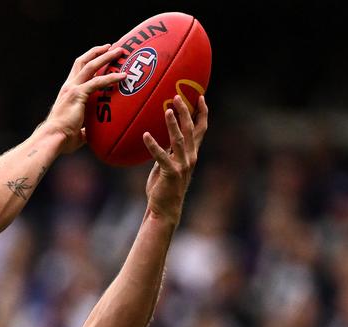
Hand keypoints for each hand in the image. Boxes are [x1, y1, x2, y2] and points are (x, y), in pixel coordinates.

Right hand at [42, 44, 126, 152]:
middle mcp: (69, 86)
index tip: (101, 54)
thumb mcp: (76, 131)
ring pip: (91, 66)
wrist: (52, 138)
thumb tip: (91, 135)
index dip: (89, 60)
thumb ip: (84, 129)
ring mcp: (72, 89)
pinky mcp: (78, 94)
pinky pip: (98, 82)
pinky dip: (111, 77)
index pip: (78, 70)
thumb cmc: (61, 139)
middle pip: (83, 61)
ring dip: (106, 56)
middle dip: (98, 52)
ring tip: (120, 51)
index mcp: (67, 92)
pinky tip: (123, 76)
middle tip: (113, 46)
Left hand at [144, 95, 208, 223]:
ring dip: (173, 124)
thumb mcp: (167, 165)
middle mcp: (191, 157)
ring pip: (179, 140)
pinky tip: (145, 135)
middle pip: (191, 129)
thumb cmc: (163, 188)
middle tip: (177, 96)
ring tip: (167, 109)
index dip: (202, 112)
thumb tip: (159, 138)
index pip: (201, 129)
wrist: (165, 209)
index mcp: (191, 154)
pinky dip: (153, 145)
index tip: (200, 96)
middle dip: (186, 111)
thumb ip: (167, 152)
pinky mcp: (171, 173)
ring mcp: (182, 165)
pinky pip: (161, 156)